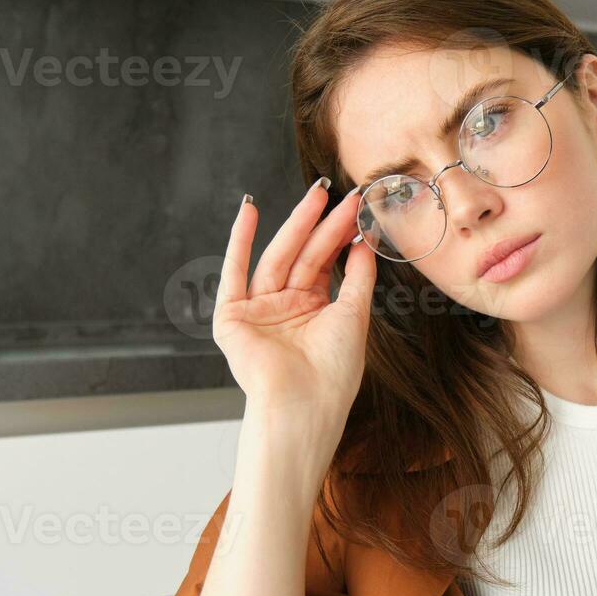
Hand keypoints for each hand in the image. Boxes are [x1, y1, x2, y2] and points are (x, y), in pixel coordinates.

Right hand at [213, 179, 374, 417]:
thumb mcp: (354, 314)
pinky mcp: (232, 317)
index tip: (356, 205)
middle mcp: (283, 307)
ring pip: (277, 258)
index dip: (339, 234)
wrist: (305, 404)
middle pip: (303, 255)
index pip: (324, 261)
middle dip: (321, 223)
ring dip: (294, 225)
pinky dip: (239, 241)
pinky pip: (234, 273)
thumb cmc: (333, 372)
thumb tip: (364, 241)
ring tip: (315, 196)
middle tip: (337, 191)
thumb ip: (357, 276)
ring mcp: (257, 310)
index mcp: (312, 310)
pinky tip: (248, 210)